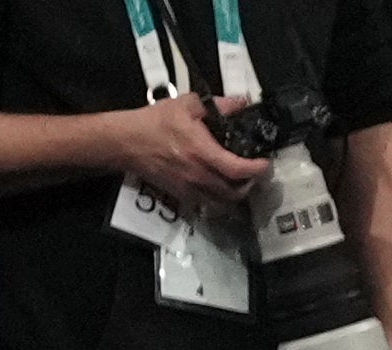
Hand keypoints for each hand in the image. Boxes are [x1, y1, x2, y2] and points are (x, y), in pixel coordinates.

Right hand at [105, 94, 267, 212]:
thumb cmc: (155, 122)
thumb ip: (218, 105)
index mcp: (203, 152)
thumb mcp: (187, 105)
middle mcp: (199, 175)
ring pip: (225, 203)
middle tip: (253, 171)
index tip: (265, 162)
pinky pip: (209, 205)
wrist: (125, 142)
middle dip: (251, 183)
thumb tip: (242, 102)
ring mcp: (191, 189)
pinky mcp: (182, 196)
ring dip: (237, 194)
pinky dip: (220, 199)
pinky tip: (220, 186)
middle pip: (237, 192)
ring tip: (239, 180)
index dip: (258, 169)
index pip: (240, 170)